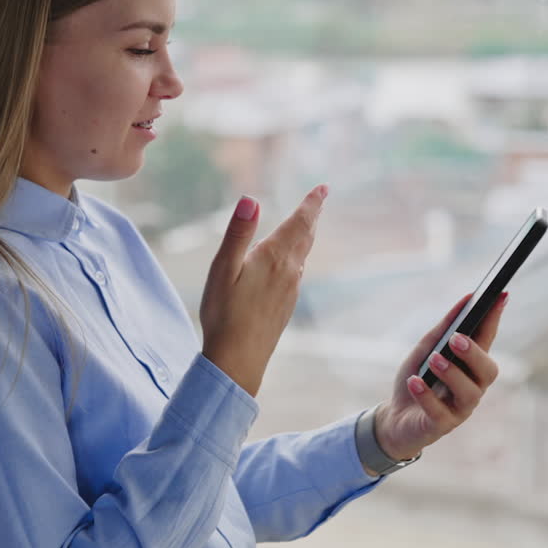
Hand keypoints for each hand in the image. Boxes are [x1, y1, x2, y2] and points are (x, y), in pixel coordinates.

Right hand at [200, 185, 327, 396]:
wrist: (238, 359)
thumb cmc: (224, 314)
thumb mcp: (223, 269)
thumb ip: (238, 233)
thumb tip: (251, 199)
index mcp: (274, 257)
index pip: (299, 223)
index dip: (312, 203)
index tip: (323, 188)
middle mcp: (288, 271)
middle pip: (306, 237)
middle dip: (312, 216)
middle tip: (320, 199)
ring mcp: (289, 290)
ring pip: (303, 256)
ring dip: (306, 236)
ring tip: (306, 225)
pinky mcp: (285, 305)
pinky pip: (296, 273)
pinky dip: (297, 257)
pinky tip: (290, 264)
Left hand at [372, 292, 507, 462]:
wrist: (395, 419)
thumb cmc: (416, 380)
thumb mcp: (425, 350)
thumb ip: (444, 328)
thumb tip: (467, 299)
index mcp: (470, 366)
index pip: (487, 339)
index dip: (495, 318)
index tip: (500, 295)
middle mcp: (472, 387)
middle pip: (487, 370)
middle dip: (474, 353)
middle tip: (455, 339)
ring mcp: (460, 408)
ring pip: (469, 392)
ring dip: (452, 373)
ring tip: (434, 360)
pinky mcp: (442, 425)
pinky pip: (440, 412)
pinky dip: (426, 395)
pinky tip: (415, 382)